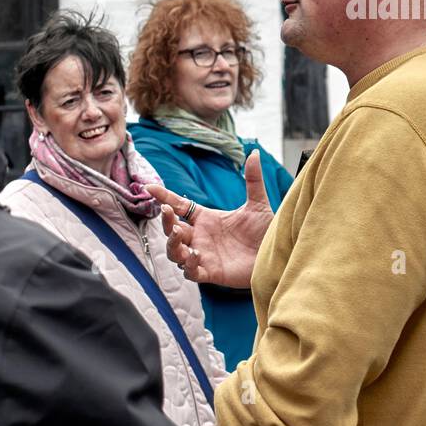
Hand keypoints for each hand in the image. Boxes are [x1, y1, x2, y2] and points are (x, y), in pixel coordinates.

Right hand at [148, 151, 274, 288]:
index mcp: (206, 219)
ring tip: (179, 234)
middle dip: (166, 221)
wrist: (276, 255)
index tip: (150, 187)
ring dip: (172, 244)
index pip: (180, 206)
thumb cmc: (264, 231)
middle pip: (172, 229)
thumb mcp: (258, 204)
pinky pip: (191, 272)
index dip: (164, 197)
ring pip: (175, 252)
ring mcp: (203, 255)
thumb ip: (253, 180)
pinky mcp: (211, 273)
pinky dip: (188, 265)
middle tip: (168, 211)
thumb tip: (254, 153)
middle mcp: (200, 236)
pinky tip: (195, 255)